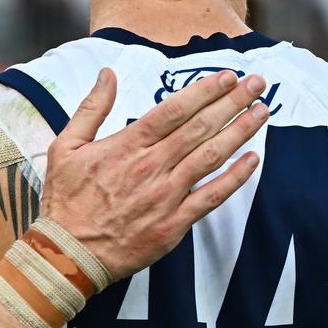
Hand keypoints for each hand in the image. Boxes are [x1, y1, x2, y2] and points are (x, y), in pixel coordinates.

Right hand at [40, 68, 266, 280]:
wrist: (69, 253)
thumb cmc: (66, 199)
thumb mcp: (66, 146)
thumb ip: (91, 108)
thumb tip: (107, 74)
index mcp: (127, 145)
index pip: (174, 110)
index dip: (204, 91)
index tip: (227, 76)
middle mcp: (152, 166)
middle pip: (200, 127)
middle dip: (232, 102)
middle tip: (256, 84)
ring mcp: (166, 195)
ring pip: (211, 157)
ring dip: (239, 131)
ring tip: (262, 111)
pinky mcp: (174, 223)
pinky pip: (211, 197)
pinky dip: (235, 178)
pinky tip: (253, 159)